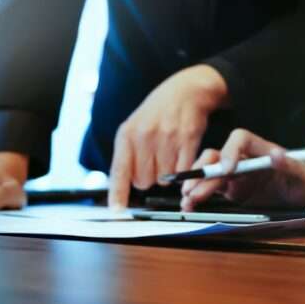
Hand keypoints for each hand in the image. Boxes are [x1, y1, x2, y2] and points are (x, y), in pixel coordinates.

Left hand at [108, 64, 227, 209]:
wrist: (185, 92)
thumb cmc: (157, 113)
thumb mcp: (134, 127)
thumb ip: (128, 153)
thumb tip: (125, 184)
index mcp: (127, 134)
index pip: (120, 171)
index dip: (118, 193)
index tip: (117, 211)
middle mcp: (145, 136)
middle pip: (144, 181)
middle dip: (149, 178)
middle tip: (154, 163)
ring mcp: (167, 138)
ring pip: (165, 179)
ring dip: (167, 174)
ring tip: (168, 156)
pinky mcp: (188, 139)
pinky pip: (183, 171)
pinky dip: (183, 170)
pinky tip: (181, 156)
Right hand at [181, 129, 304, 211]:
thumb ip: (293, 166)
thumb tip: (277, 156)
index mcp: (263, 150)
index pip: (241, 140)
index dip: (231, 151)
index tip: (228, 170)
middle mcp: (246, 160)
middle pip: (218, 157)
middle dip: (204, 172)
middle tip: (193, 190)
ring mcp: (237, 176)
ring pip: (210, 174)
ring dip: (196, 184)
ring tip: (188, 200)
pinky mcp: (233, 192)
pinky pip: (211, 190)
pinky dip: (198, 196)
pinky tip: (190, 205)